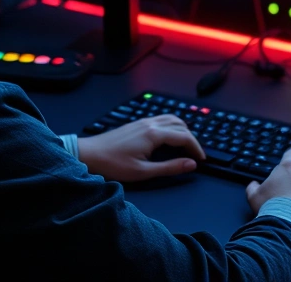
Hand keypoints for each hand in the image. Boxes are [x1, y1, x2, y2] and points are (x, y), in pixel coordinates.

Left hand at [76, 115, 204, 181]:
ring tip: (186, 145)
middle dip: (191, 139)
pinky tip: (169, 137)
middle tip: (195, 154)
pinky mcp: (136, 123)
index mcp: (153, 134)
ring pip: (171, 119)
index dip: (196, 148)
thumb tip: (191, 164)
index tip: (202, 159)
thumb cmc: (113, 165)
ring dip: (183, 130)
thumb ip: (170, 167)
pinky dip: (172, 126)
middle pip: (180, 125)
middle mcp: (150, 123)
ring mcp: (142, 121)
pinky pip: (161, 119)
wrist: (89, 155)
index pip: (184, 136)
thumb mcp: (143, 172)